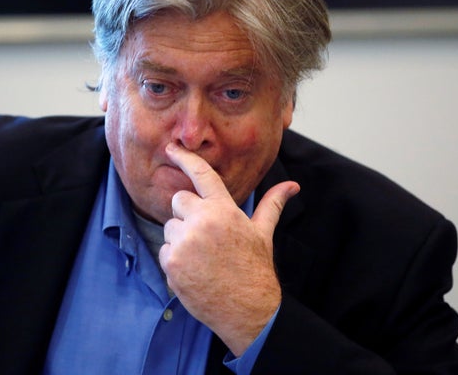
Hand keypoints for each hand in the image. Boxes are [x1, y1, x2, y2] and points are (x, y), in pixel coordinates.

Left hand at [159, 142, 299, 355]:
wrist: (248, 310)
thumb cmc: (255, 269)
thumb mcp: (263, 233)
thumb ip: (272, 204)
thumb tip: (293, 186)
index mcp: (223, 210)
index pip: (201, 174)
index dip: (184, 157)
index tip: (171, 147)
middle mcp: (202, 222)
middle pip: (178, 200)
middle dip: (187, 214)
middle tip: (204, 235)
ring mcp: (184, 243)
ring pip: (170, 228)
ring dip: (181, 240)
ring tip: (203, 258)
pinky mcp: (172, 263)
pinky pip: (165, 251)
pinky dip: (175, 261)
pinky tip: (195, 272)